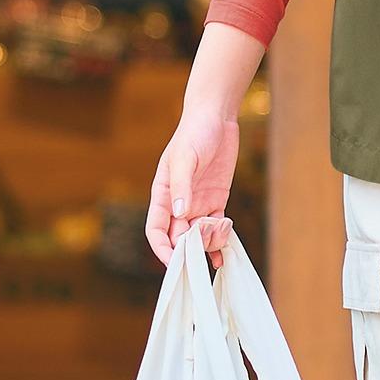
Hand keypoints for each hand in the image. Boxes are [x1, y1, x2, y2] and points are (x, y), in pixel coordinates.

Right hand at [146, 102, 239, 267]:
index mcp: (163, 194)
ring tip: (219, 234)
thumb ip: (182, 187)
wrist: (216, 117)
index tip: (174, 262)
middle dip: (189, 249)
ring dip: (207, 244)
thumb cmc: (194, 132)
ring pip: (199, 236)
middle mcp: (178, 203)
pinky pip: (216, 228)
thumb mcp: (185, 157)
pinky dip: (219, 241)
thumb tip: (180, 215)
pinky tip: (223, 255)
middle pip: (178, 237)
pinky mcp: (217, 200)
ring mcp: (198, 203)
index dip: (162, 248)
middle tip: (203, 250)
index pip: (156, 229)